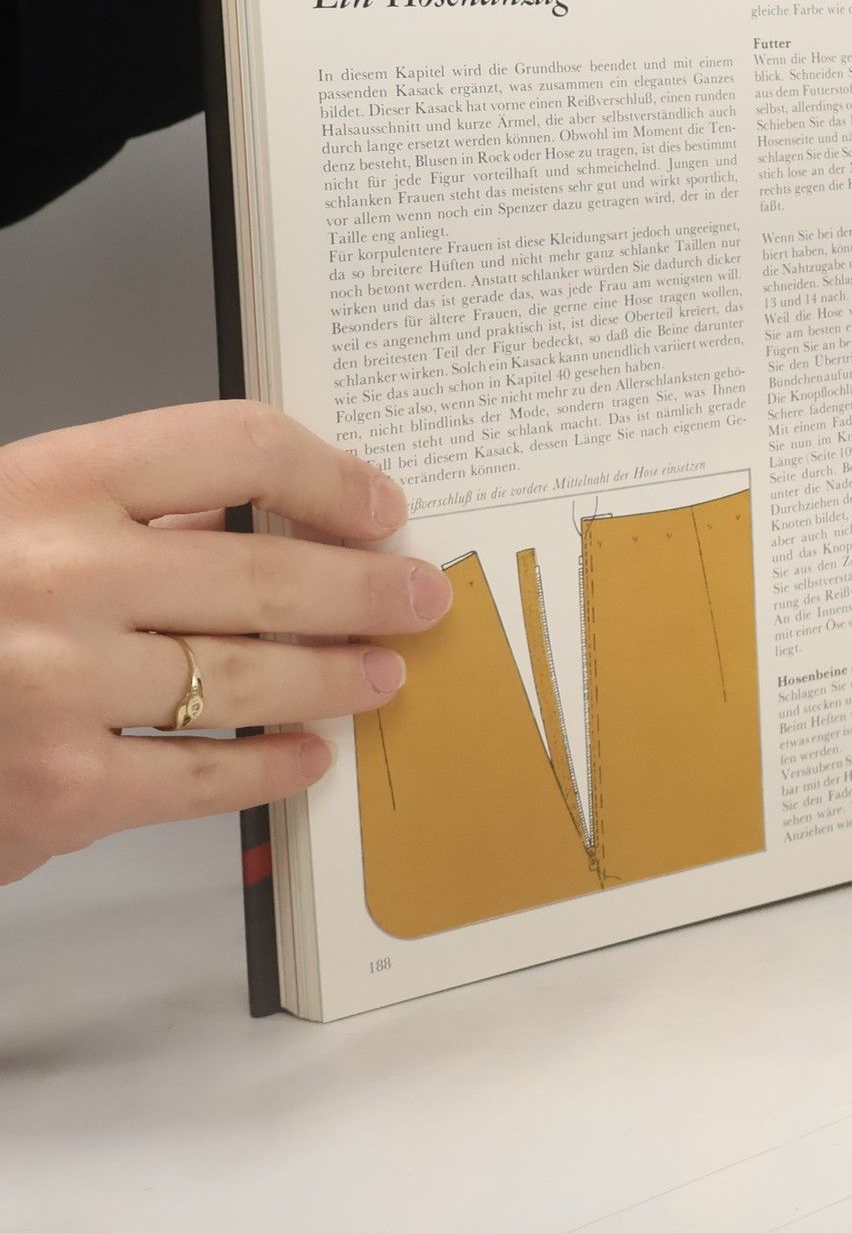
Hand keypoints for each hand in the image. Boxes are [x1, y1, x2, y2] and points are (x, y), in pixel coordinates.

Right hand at [0, 402, 450, 886]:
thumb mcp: (12, 512)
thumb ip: (128, 509)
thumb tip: (262, 517)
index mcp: (49, 482)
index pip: (236, 446)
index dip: (329, 472)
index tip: (378, 503)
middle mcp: (62, 577)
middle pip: (270, 571)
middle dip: (367, 588)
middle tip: (422, 596)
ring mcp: (59, 690)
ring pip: (252, 680)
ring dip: (337, 677)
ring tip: (382, 673)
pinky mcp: (54, 793)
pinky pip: (202, 779)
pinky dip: (271, 769)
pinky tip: (306, 757)